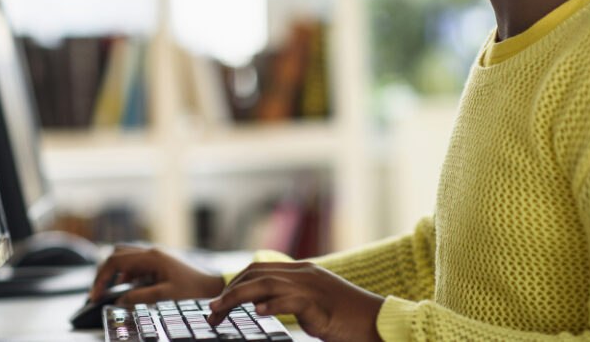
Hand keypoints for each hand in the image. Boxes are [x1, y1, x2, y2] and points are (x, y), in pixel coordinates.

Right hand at [89, 244, 224, 304]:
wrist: (211, 286)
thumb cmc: (192, 290)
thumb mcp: (165, 295)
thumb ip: (140, 296)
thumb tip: (119, 300)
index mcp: (151, 257)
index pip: (115, 261)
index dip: (101, 278)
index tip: (95, 295)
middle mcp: (150, 252)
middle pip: (116, 255)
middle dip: (104, 273)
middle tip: (98, 293)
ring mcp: (153, 255)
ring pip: (124, 258)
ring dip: (115, 274)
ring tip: (112, 293)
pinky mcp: (156, 262)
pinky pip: (134, 265)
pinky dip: (126, 276)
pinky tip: (129, 289)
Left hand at [207, 261, 384, 341]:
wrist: (378, 320)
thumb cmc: (349, 317)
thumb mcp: (315, 304)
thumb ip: (292, 300)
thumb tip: (263, 306)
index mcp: (302, 271)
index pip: (258, 269)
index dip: (235, 283)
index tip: (219, 301)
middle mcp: (303, 273)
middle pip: (256, 274)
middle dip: (229, 291)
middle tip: (211, 311)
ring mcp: (311, 286)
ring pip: (265, 284)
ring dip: (237, 298)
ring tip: (220, 312)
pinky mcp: (319, 304)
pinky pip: (290, 300)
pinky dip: (272, 304)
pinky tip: (258, 312)